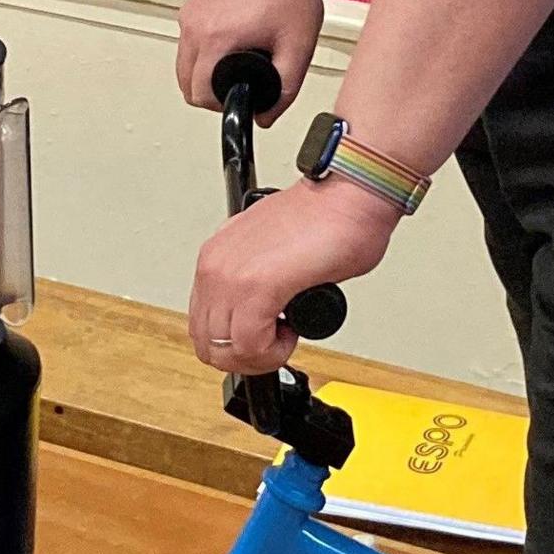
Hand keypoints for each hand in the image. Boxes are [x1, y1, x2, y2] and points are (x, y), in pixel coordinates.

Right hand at [178, 0, 322, 118]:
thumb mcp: (298, 47)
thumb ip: (285, 89)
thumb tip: (265, 117)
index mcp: (217, 39)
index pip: (199, 94)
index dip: (221, 105)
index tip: (241, 97)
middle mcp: (195, 28)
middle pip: (186, 85)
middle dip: (211, 94)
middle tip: (240, 84)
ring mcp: (189, 17)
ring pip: (183, 66)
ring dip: (204, 75)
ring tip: (235, 65)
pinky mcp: (190, 9)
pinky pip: (188, 45)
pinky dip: (203, 54)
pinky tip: (229, 45)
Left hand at [189, 178, 395, 374]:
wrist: (350, 196)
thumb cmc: (328, 219)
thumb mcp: (272, 253)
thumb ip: (257, 281)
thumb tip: (265, 312)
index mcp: (216, 256)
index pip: (203, 323)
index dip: (235, 342)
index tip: (264, 336)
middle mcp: (215, 265)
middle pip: (208, 343)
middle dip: (244, 357)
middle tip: (274, 346)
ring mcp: (232, 276)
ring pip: (224, 350)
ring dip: (258, 356)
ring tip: (285, 337)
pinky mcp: (257, 287)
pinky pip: (250, 346)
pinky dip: (273, 353)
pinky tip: (292, 333)